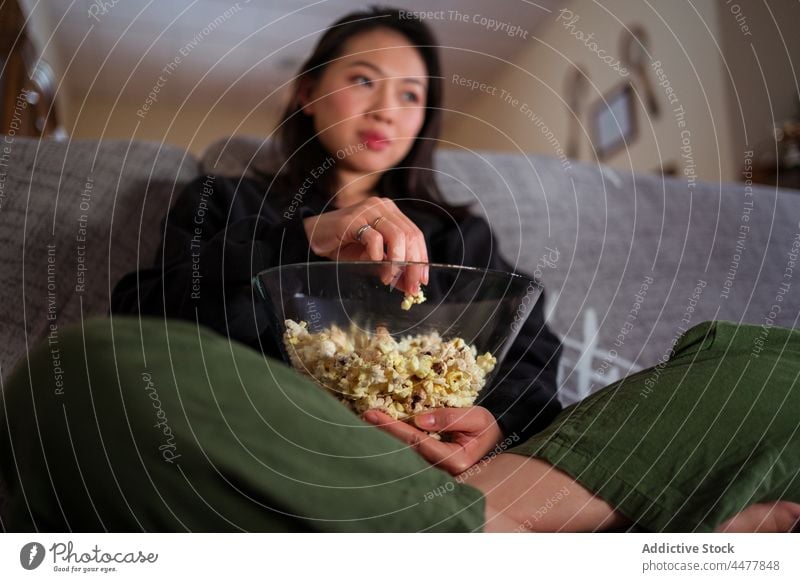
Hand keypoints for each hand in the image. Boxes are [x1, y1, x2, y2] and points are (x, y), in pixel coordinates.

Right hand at [302, 197, 427, 293]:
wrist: (313, 237)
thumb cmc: (344, 246)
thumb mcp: (373, 259)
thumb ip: (393, 268)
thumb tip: (411, 287)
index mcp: (391, 213)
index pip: (415, 234)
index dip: (422, 258)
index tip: (422, 280)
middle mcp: (383, 207)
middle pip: (410, 236)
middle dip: (413, 265)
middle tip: (410, 286)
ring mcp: (369, 210)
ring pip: (396, 236)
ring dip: (397, 262)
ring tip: (389, 279)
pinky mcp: (353, 219)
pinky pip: (374, 238)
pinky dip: (377, 256)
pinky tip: (372, 264)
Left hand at [363, 406, 503, 474]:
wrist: (495, 441)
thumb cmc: (487, 428)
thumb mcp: (476, 418)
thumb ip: (451, 418)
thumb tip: (419, 419)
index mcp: (455, 461)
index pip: (417, 441)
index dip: (394, 427)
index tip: (374, 414)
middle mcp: (442, 472)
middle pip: (405, 451)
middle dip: (382, 433)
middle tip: (364, 416)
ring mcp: (435, 472)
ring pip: (404, 454)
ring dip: (385, 437)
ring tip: (366, 421)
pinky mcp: (431, 468)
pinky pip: (409, 454)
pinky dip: (394, 440)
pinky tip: (380, 430)